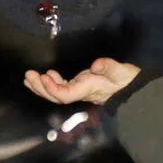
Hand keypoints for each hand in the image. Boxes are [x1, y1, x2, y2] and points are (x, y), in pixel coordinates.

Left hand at [23, 57, 140, 106]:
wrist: (134, 87)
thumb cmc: (128, 79)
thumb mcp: (122, 71)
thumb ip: (110, 67)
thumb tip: (96, 65)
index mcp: (88, 89)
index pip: (66, 94)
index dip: (52, 88)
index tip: (44, 77)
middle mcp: (81, 92)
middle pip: (57, 96)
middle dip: (41, 88)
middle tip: (29, 76)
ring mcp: (80, 90)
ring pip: (57, 93)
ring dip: (42, 86)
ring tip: (29, 77)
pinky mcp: (81, 85)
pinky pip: (62, 87)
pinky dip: (52, 82)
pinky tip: (47, 75)